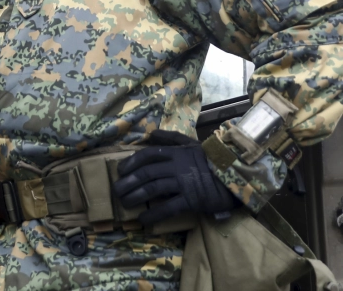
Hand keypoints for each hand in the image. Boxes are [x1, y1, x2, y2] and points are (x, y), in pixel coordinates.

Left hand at [113, 131, 238, 224]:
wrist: (237, 177)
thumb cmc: (212, 161)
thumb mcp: (192, 144)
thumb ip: (171, 138)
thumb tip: (151, 134)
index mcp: (176, 153)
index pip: (148, 155)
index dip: (131, 162)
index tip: (120, 171)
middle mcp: (177, 166)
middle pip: (146, 173)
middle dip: (128, 183)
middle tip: (116, 191)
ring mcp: (185, 183)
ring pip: (153, 189)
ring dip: (135, 197)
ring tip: (125, 204)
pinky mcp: (192, 200)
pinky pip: (168, 208)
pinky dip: (153, 214)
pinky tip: (143, 220)